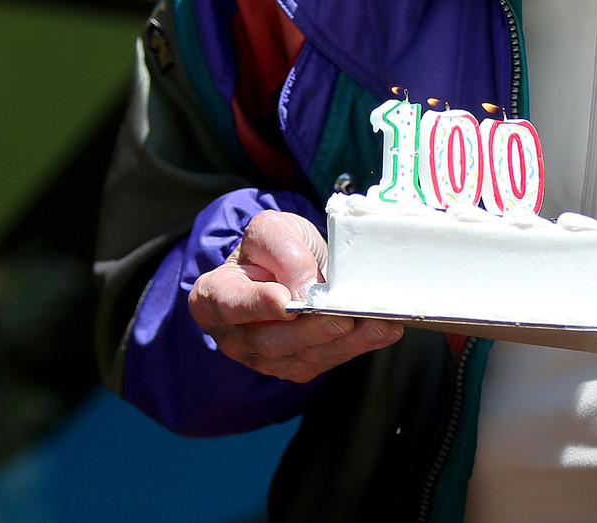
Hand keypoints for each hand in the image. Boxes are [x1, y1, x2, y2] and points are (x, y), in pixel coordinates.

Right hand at [188, 209, 402, 382]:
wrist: (287, 264)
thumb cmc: (272, 248)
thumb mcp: (273, 231)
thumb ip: (284, 252)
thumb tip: (305, 288)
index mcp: (215, 296)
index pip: (232, 305)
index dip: (257, 306)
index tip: (286, 303)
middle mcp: (235, 336)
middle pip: (272, 340)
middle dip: (312, 331)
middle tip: (341, 318)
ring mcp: (264, 358)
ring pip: (305, 356)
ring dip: (346, 343)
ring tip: (378, 325)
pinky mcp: (297, 365)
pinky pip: (328, 360)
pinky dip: (359, 346)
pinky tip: (382, 331)